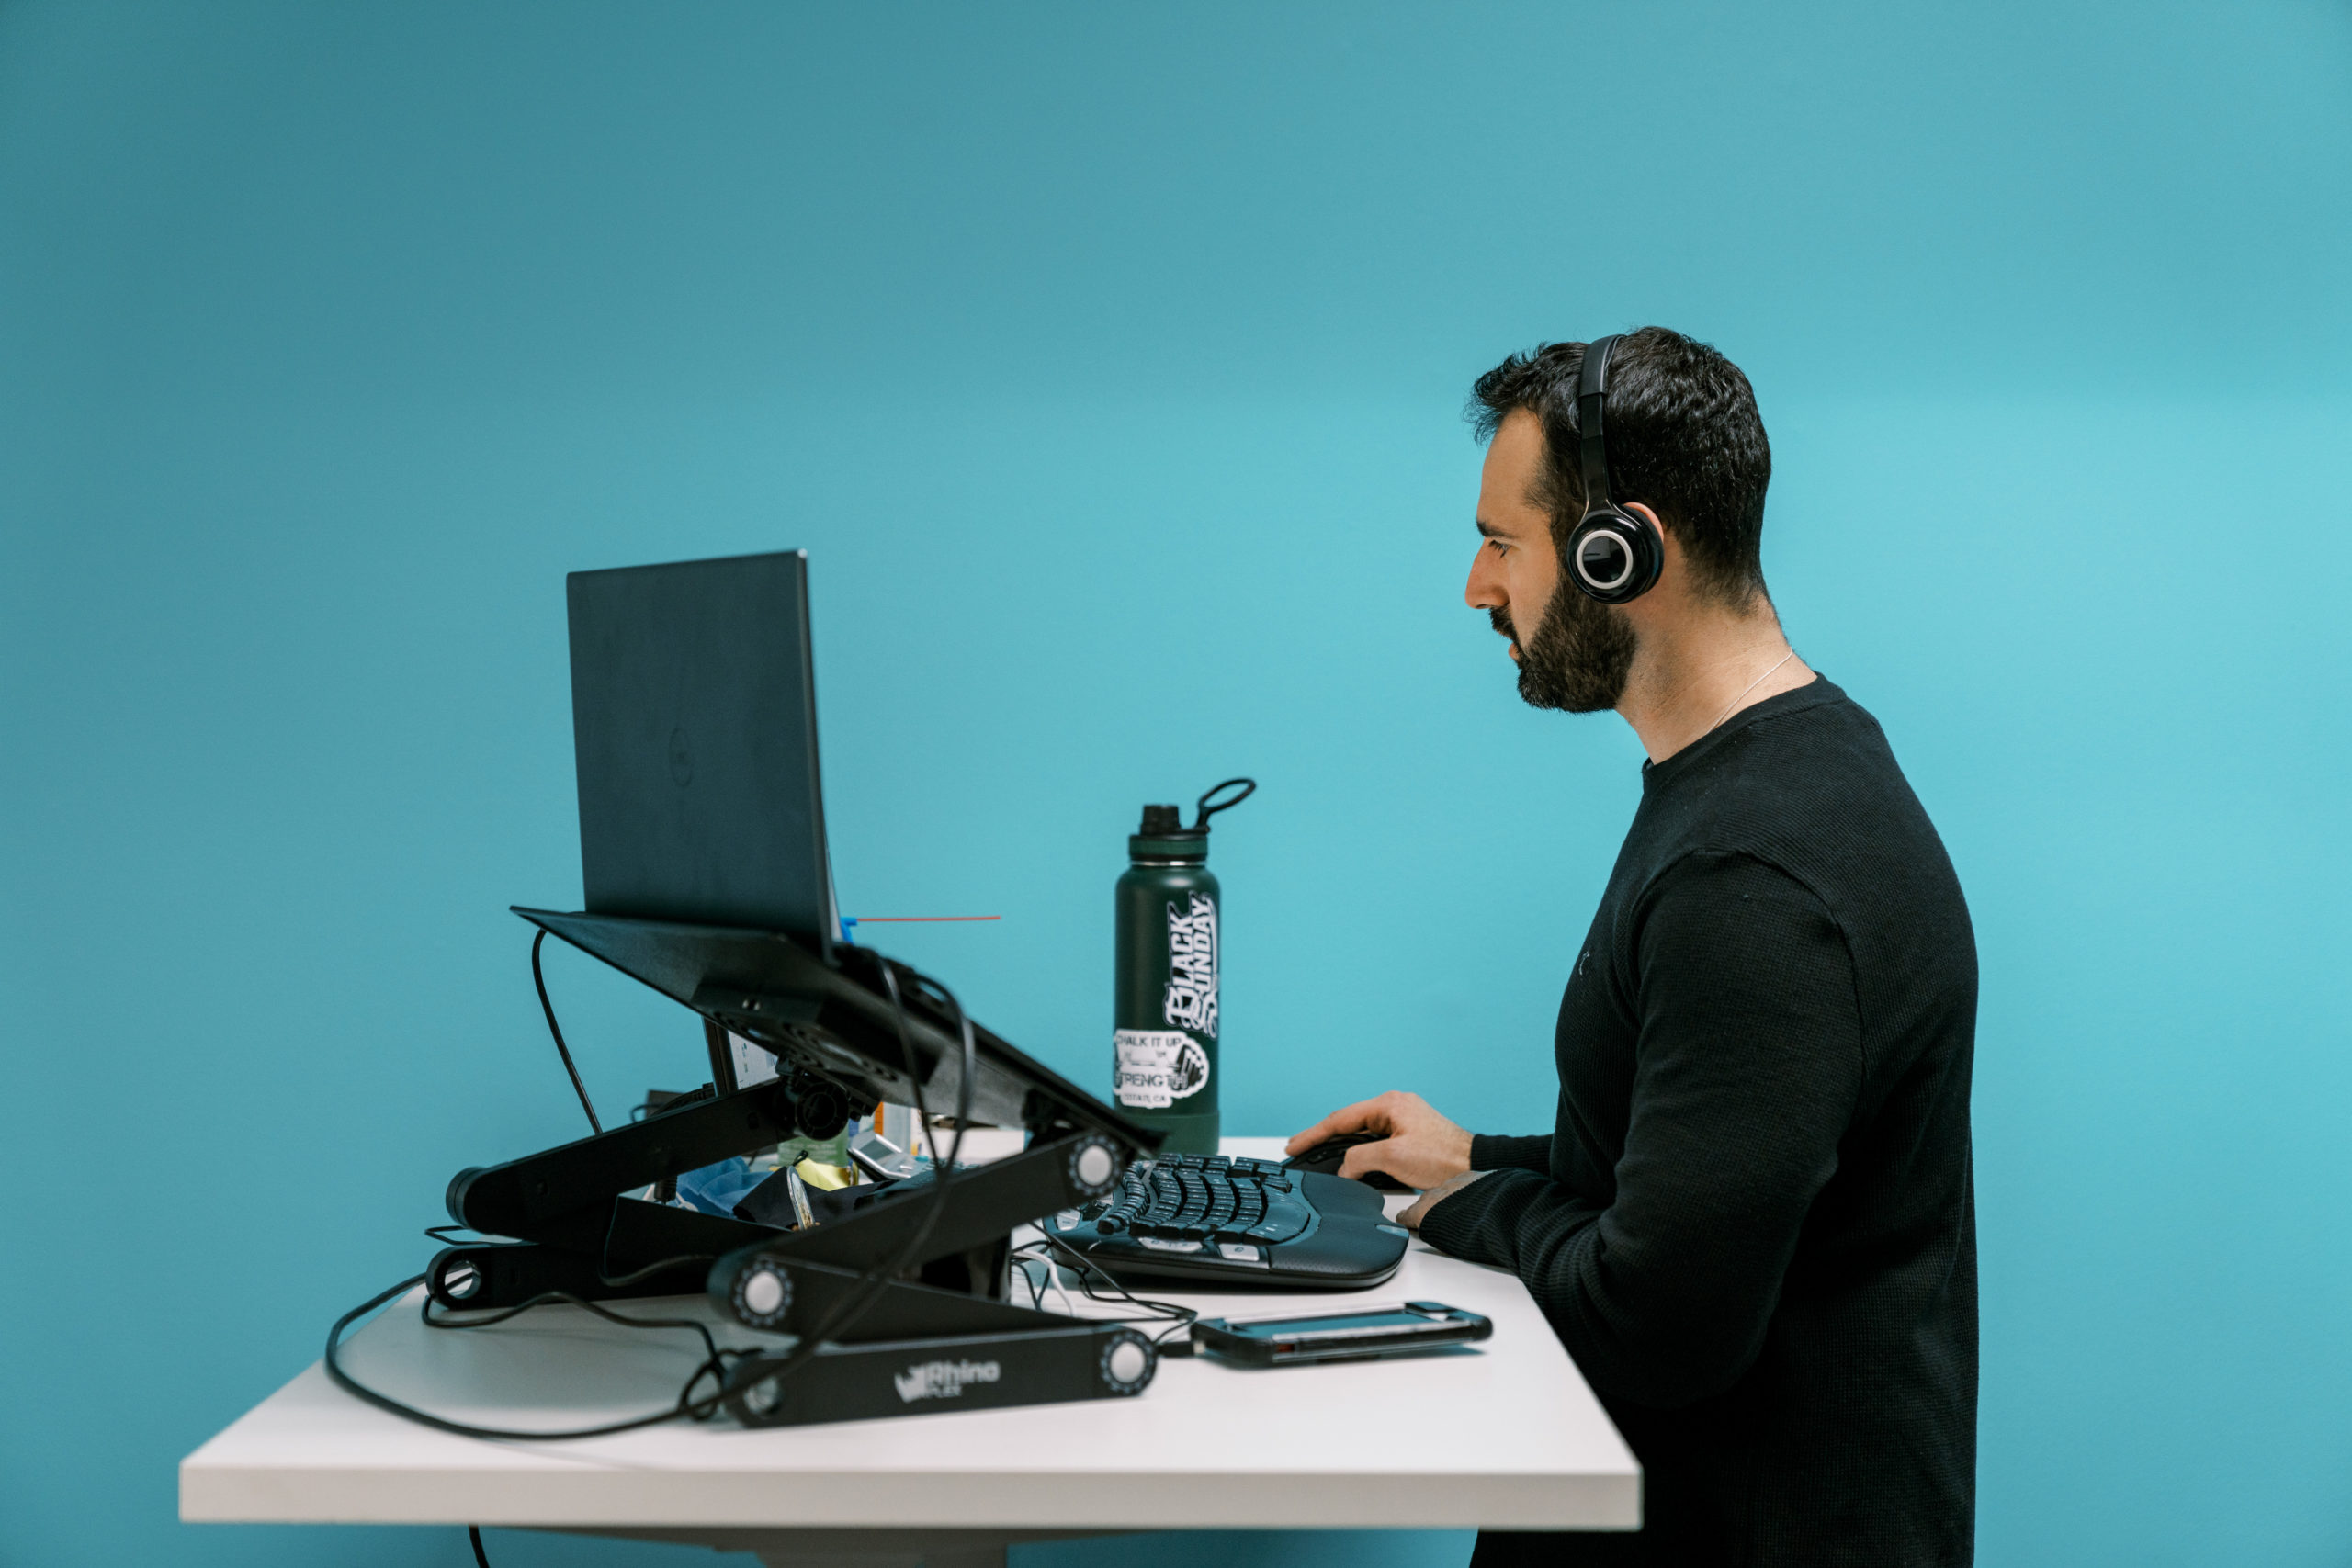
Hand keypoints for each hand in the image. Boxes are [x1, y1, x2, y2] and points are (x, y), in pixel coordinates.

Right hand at [1285, 1091, 1473, 1191]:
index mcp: (1389, 1104)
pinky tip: (1350, 1160)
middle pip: (1349, 1124)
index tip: (1295, 1144)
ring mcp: (1403, 1120)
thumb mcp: (1393, 1157)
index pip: (1341, 1119)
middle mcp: (1395, 1107)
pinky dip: (1359, 1150)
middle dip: (1323, 1137)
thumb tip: (1344, 1168)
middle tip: (1299, 1149)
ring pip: (1362, 1133)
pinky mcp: (1410, 1135)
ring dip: (1342, 1145)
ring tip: (1318, 1154)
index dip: (1313, 1134)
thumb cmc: (1443, 1158)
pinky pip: (1376, 1140)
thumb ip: (1360, 1159)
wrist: (1475, 1167)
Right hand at [1399, 1168, 1488, 1230]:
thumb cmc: (1473, 1230)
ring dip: (1449, 1198)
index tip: (1404, 1218)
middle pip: (1427, 1200)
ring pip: (1446, 1190)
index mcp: (1425, 1211)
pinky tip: (1474, 1198)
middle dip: (1430, 1207)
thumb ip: (1435, 1233)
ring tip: (1458, 1210)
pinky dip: (1466, 1189)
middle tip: (1436, 1218)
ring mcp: (1454, 1183)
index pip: (1408, 1214)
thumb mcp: (1445, 1240)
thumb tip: (1436, 1236)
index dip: (1406, 1218)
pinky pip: (1464, 1182)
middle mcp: (1436, 1194)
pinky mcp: (1472, 1176)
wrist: (1497, 1211)